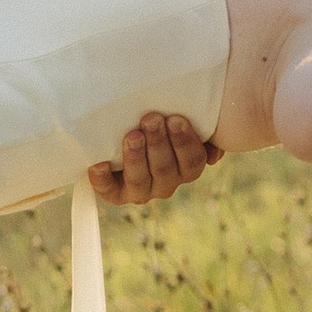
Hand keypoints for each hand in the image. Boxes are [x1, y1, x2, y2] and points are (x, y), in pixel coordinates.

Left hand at [88, 112, 222, 206]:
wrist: (127, 128)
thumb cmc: (163, 122)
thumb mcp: (184, 122)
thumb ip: (205, 130)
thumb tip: (213, 153)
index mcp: (187, 167)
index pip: (192, 161)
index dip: (185, 142)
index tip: (175, 119)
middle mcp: (166, 183)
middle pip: (165, 169)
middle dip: (158, 143)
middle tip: (151, 119)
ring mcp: (141, 190)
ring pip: (140, 180)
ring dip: (136, 157)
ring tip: (132, 136)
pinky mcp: (116, 192)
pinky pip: (109, 191)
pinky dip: (102, 180)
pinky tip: (98, 164)